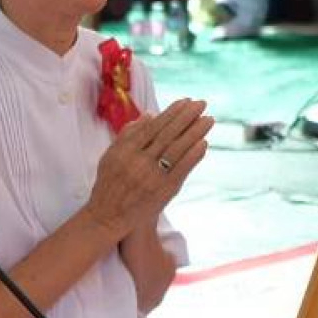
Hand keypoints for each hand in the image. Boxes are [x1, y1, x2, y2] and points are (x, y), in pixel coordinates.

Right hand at [80, 100, 209, 236]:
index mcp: (125, 150)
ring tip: (209, 119)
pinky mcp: (163, 191)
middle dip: (186, 117)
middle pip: (167, 134)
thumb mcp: (110, 156)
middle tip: (202, 103)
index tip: (185, 101)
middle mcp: (138, 161)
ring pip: (177, 149)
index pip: (153, 126)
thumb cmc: (109, 184)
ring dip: (195, 133)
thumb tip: (149, 115)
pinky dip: (193, 156)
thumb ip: (128, 135)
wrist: (108, 216)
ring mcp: (151, 176)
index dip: (171, 113)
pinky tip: (204, 143)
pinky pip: (181, 169)